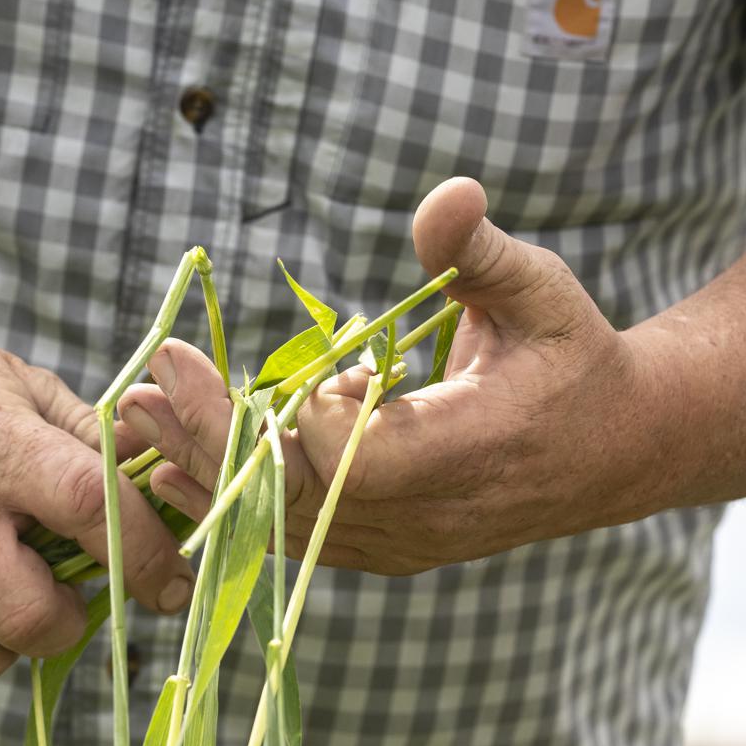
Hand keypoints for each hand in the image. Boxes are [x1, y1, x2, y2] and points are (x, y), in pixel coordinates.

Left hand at [117, 177, 664, 574]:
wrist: (612, 451)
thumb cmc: (572, 356)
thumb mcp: (542, 292)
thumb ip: (482, 253)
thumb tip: (448, 195)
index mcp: (475, 451)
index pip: (364, 457)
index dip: (311, 419)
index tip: (276, 369)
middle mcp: (431, 515)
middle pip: (301, 496)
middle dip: (216, 437)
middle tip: (150, 381)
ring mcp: (402, 543)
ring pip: (284, 524)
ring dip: (204, 469)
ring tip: (134, 418)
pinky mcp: (379, 549)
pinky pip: (292, 537)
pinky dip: (232, 501)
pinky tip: (170, 468)